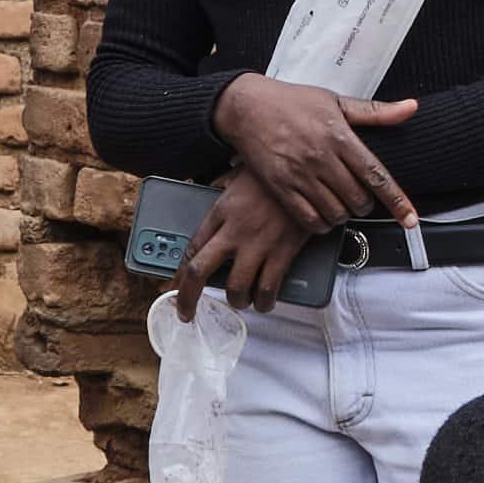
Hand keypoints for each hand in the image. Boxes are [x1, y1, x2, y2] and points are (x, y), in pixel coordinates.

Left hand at [168, 170, 320, 310]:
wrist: (309, 170)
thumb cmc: (275, 171)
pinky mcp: (283, 252)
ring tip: (241, 301)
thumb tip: (216, 187)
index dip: (179, 273)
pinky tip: (265, 301)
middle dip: (188, 298)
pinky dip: (265, 301)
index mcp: (221, 212)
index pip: (191, 248)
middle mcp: (234, 231)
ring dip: (237, 301)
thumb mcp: (240, 175)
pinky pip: (268, 288)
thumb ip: (224, 186)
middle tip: (186, 312)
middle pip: (200, 272)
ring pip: (237, 288)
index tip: (174, 287)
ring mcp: (258, 244)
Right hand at [206, 72, 419, 235]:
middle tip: (360, 198)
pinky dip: (321, 223)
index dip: (397, 201)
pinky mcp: (280, 188)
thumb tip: (411, 108)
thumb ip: (375, 112)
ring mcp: (299, 175)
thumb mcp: (335, 101)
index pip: (376, 175)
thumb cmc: (291, 102)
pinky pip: (309, 219)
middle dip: (365, 205)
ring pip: (335, 213)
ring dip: (344, 215)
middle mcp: (320, 158)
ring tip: (340, 203)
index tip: (409, 219)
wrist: (245, 107)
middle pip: (358, 200)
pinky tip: (322, 213)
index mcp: (339, 136)